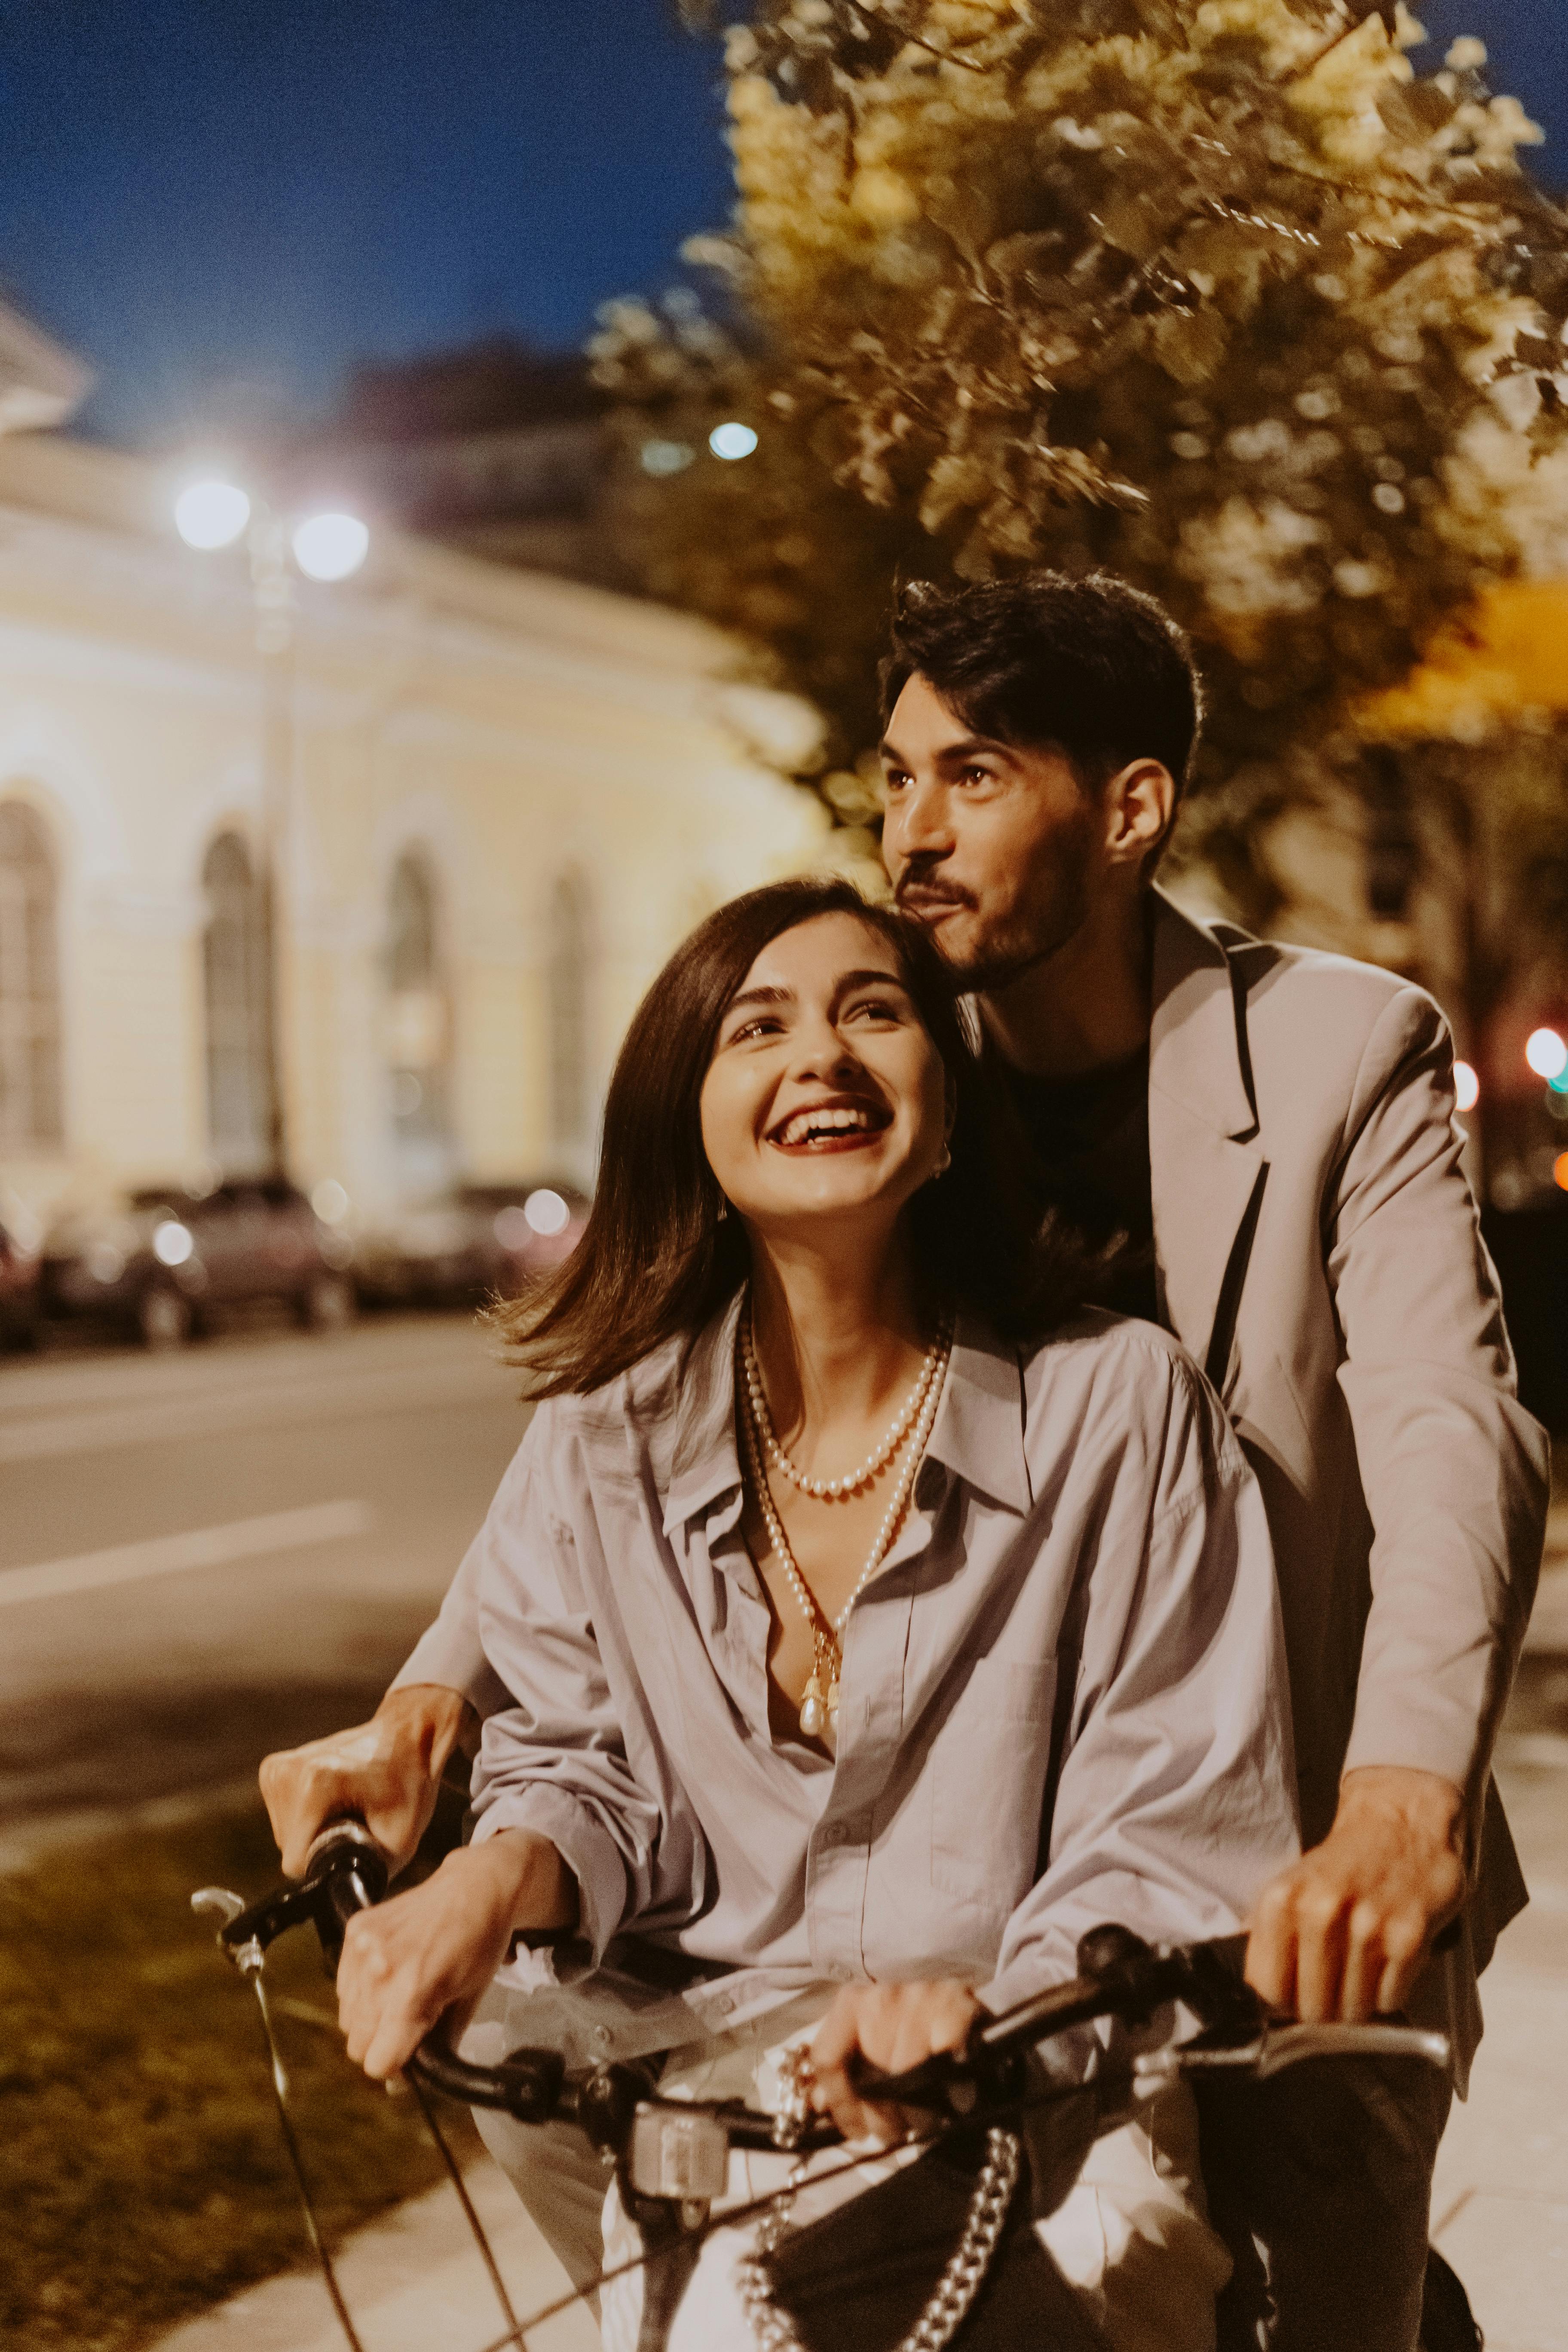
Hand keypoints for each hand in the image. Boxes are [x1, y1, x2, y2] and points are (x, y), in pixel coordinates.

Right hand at [259, 1684, 478, 1878]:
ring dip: (314, 1832)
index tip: (357, 1841)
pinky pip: (282, 1817)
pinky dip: (306, 1817)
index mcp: (315, 1786)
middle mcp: (288, 1772)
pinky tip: (333, 1800)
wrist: (407, 1733)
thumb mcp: (401, 1838)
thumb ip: (367, 1876)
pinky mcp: (274, 1767)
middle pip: (289, 1848)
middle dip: (321, 1846)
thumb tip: (342, 1905)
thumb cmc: (409, 1782)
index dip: (328, 1864)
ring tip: (348, 1807)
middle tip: (357, 1820)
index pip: (295, 1862)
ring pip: (283, 1835)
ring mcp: (277, 1767)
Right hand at [336, 1830, 576, 2079]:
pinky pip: (342, 1985)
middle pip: (357, 2045)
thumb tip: (408, 2081)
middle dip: (382, 2044)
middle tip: (409, 2024)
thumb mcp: (469, 2002)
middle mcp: (379, 1971)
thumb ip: (438, 2046)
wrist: (475, 1887)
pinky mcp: (354, 1929)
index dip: (396, 2067)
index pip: (377, 2063)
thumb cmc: (480, 1944)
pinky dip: (360, 1990)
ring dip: (369, 2019)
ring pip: (347, 2018)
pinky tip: (389, 1973)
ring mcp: (362, 1947)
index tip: (411, 2056)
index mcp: (412, 1992)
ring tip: (401, 1995)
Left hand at [809, 1980, 980, 2144]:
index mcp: (851, 2003)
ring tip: (925, 2120)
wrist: (959, 1995)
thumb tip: (817, 2103)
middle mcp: (881, 1997)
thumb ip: (840, 2069)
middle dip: (885, 2117)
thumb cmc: (908, 2025)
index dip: (840, 2103)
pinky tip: (955, 2100)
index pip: (828, 2057)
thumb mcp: (868, 2039)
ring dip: (919, 2112)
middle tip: (897, 2129)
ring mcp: (920, 1997)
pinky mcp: (957, 2005)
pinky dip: (954, 2089)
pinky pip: (947, 2060)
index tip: (858, 2131)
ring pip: (908, 2074)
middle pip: (871, 2076)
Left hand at [1245, 1766, 1467, 2021]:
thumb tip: (1260, 1996)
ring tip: (1363, 1970)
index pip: (1267, 1990)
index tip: (1294, 1998)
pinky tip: (1390, 1961)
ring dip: (1359, 2003)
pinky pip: (1391, 1999)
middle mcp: (1320, 1914)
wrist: (1403, 1819)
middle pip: (1312, 2010)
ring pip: (1353, 2011)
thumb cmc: (1345, 1862)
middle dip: (1323, 2010)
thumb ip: (1272, 1937)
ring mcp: (1367, 1927)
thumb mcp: (1292, 1887)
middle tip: (1335, 1989)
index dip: (1282, 2003)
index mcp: (1282, 1901)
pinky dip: (1390, 1991)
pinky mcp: (1409, 1938)